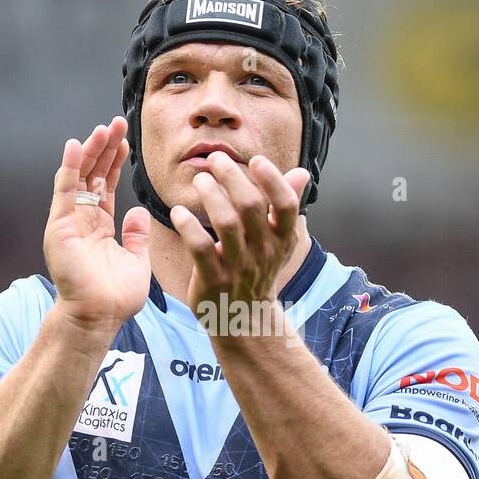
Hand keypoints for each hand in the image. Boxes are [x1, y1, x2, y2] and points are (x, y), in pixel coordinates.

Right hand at [44, 117, 151, 330]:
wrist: (98, 318)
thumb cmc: (115, 298)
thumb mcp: (137, 262)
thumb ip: (137, 237)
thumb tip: (140, 213)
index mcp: (100, 227)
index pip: (105, 186)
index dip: (114, 162)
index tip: (126, 141)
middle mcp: (82, 221)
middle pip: (92, 175)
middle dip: (105, 149)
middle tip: (117, 124)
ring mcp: (70, 222)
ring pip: (80, 177)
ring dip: (91, 151)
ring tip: (104, 128)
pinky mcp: (60, 226)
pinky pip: (64, 190)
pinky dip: (69, 167)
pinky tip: (76, 144)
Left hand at [168, 150, 310, 314]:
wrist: (244, 319)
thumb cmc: (258, 270)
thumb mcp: (278, 241)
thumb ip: (286, 205)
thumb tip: (301, 173)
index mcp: (282, 239)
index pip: (285, 205)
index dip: (273, 180)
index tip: (256, 160)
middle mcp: (263, 252)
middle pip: (251, 207)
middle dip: (232, 177)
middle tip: (215, 159)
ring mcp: (238, 267)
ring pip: (226, 224)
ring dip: (210, 196)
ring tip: (199, 179)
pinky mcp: (213, 280)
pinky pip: (200, 249)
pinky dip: (188, 227)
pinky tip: (177, 212)